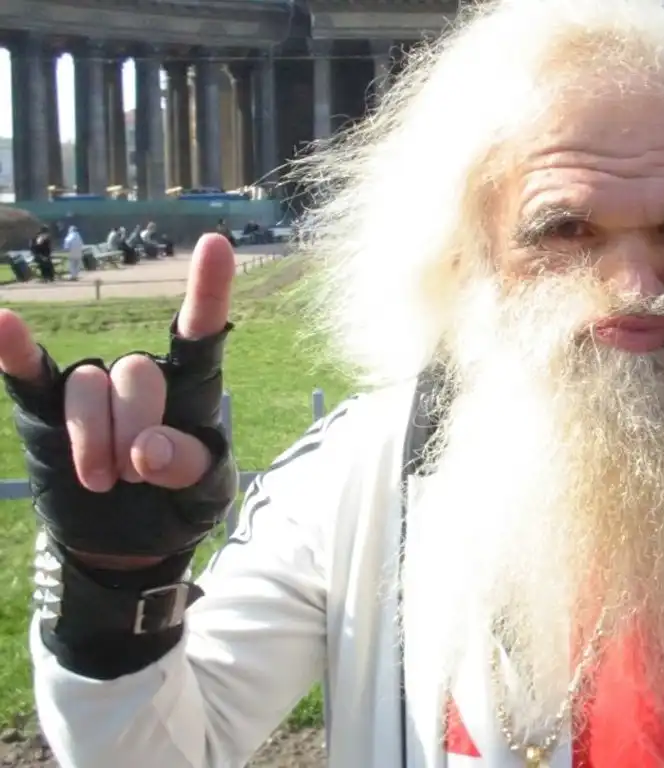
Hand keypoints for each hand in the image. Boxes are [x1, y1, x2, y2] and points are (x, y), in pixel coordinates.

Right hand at [0, 234, 239, 568]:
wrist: (129, 545)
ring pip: (86, 386)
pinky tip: (2, 323)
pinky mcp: (46, 411)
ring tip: (104, 482)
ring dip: (92, 439)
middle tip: (138, 473)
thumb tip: (144, 449)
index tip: (217, 242)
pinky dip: (12, 350)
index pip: (201, 330)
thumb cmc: (180, 506)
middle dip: (136, 427)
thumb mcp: (206, 494)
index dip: (208, 288)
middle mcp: (140, 376)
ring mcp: (91, 391)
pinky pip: (28, 373)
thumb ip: (189, 467)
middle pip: (134, 373)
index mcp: (192, 385)